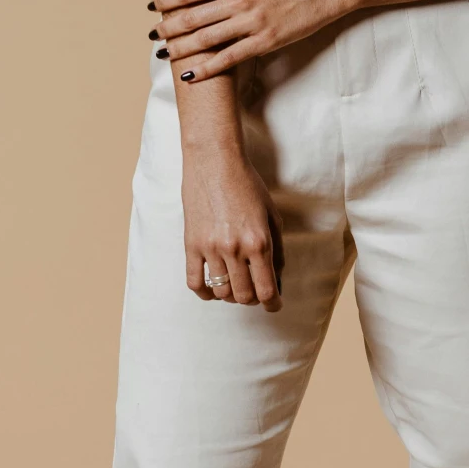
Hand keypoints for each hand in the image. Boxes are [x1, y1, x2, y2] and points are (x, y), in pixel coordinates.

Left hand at [155, 0, 355, 81]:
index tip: (153, 6)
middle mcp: (239, 1)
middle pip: (191, 17)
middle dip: (167, 26)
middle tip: (152, 33)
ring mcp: (251, 23)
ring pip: (206, 39)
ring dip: (180, 48)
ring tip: (163, 53)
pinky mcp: (265, 42)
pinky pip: (230, 58)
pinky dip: (207, 68)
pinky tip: (191, 74)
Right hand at [181, 138, 282, 307]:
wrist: (215, 162)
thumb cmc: (247, 185)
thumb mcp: (272, 216)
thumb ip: (277, 250)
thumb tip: (277, 279)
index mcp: (259, 242)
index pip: (266, 290)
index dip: (273, 303)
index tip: (274, 304)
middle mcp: (234, 249)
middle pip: (244, 296)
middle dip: (253, 299)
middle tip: (255, 291)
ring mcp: (210, 248)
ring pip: (221, 292)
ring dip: (231, 293)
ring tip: (235, 283)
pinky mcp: (191, 245)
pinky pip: (195, 282)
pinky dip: (205, 292)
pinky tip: (213, 288)